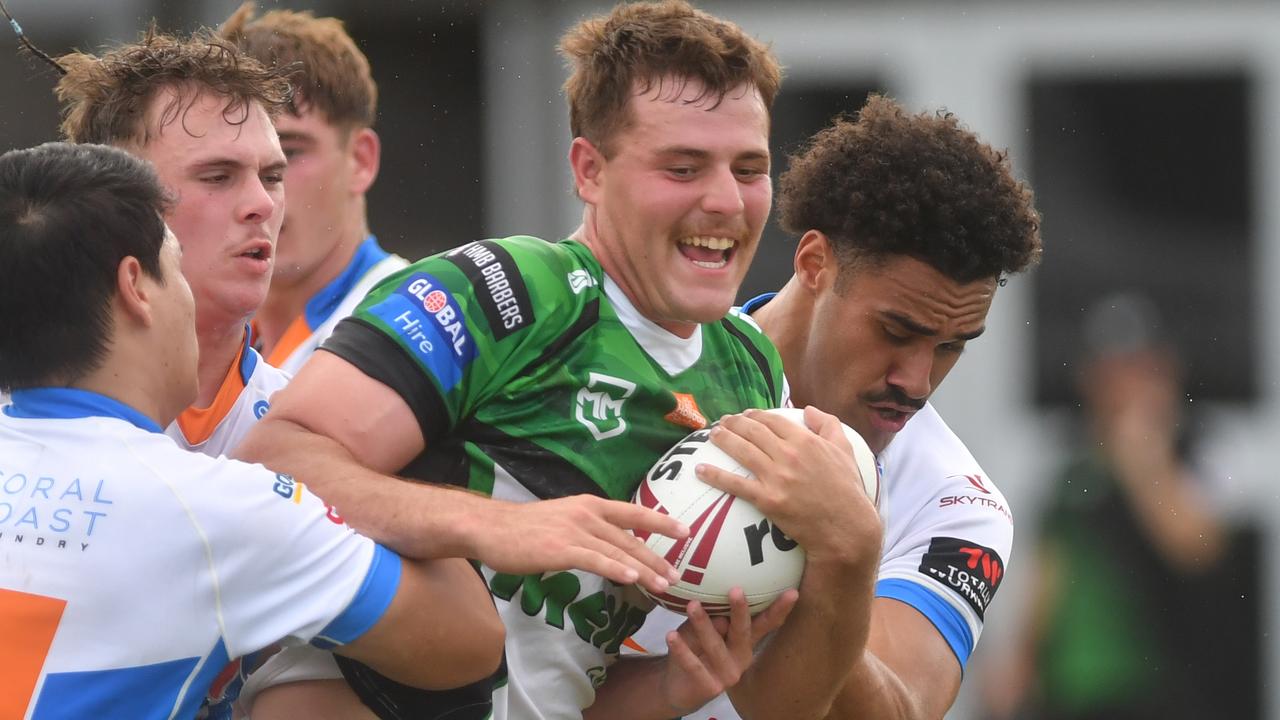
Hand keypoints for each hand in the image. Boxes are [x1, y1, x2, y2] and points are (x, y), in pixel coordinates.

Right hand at [466, 494, 687, 594]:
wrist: (490, 528)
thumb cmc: (525, 528)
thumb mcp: (564, 519)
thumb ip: (588, 528)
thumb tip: (611, 543)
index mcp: (589, 505)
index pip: (632, 513)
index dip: (660, 521)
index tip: (685, 531)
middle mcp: (587, 514)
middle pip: (630, 538)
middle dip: (656, 558)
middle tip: (678, 575)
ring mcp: (575, 531)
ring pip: (618, 552)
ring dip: (644, 570)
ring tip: (664, 585)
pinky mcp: (561, 549)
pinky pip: (595, 560)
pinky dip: (616, 569)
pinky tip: (632, 580)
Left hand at [660, 588, 798, 714]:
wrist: (679, 686)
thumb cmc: (696, 648)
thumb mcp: (705, 629)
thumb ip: (713, 617)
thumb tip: (716, 599)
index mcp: (746, 641)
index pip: (766, 623)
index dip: (780, 609)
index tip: (792, 592)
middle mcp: (742, 657)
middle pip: (743, 632)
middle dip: (740, 611)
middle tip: (736, 590)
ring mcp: (728, 674)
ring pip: (715, 645)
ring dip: (703, 624)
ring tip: (693, 605)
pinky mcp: (710, 687)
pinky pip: (694, 664)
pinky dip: (682, 649)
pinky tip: (672, 635)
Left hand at [695, 407, 880, 564]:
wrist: (845, 528)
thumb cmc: (847, 491)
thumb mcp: (845, 451)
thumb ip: (829, 425)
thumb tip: (808, 409)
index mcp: (806, 441)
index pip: (772, 420)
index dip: (754, 414)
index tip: (745, 414)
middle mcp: (789, 455)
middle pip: (752, 431)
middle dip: (733, 422)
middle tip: (722, 422)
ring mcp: (777, 477)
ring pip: (741, 451)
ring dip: (722, 439)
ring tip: (711, 435)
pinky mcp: (768, 500)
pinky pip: (736, 484)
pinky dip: (715, 475)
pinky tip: (700, 470)